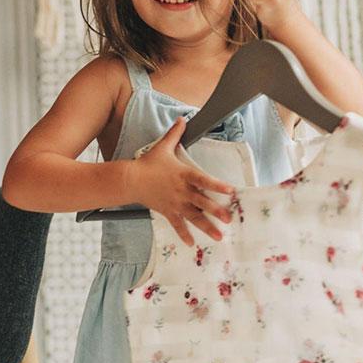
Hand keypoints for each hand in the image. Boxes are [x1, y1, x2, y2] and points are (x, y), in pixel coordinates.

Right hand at [125, 117, 235, 246]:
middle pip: (202, 202)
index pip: (204, 180)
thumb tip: (182, 119)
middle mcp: (182, 191)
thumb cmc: (148, 164)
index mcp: (184, 174)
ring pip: (193, 217)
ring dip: (206, 227)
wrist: (131, 179)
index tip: (231, 191)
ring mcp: (175, 203)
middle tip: (229, 219)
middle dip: (216, 211)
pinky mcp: (167, 211)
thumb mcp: (163, 147)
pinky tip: (192, 244)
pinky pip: (177, 225)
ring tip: (219, 236)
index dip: (217, 185)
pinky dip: (184, 234)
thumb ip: (175, 133)